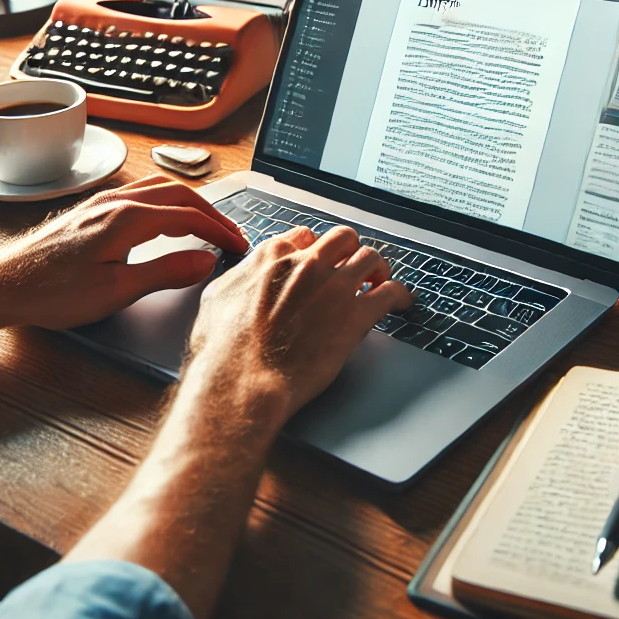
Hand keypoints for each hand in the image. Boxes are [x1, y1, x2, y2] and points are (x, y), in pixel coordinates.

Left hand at [0, 175, 247, 331]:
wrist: (1, 285)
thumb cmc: (51, 292)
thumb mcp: (116, 291)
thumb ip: (165, 272)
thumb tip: (205, 260)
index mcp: (128, 218)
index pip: (190, 216)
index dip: (220, 230)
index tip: (239, 246)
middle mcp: (117, 201)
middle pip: (180, 195)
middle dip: (212, 214)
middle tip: (232, 235)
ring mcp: (103, 202)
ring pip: (161, 189)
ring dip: (190, 203)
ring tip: (207, 224)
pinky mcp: (91, 210)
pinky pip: (141, 193)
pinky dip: (168, 201)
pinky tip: (166, 217)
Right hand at [184, 225, 411, 424]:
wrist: (240, 382)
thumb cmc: (223, 351)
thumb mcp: (217, 300)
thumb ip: (238, 280)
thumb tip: (242, 277)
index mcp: (273, 257)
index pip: (305, 235)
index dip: (317, 249)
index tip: (322, 261)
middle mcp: (306, 264)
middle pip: (343, 238)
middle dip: (351, 250)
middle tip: (355, 267)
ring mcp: (333, 287)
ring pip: (369, 258)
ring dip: (378, 269)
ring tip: (380, 281)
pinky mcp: (354, 316)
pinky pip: (389, 293)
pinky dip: (399, 295)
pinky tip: (400, 302)